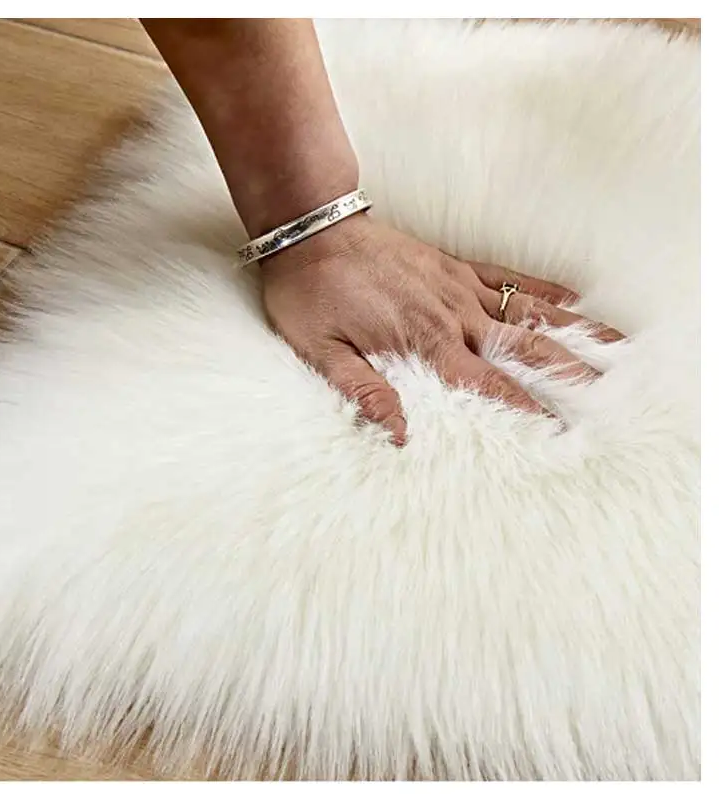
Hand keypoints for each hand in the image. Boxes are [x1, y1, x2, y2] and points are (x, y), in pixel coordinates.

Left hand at [260, 214, 623, 445]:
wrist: (310, 230)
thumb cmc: (312, 294)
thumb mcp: (322, 352)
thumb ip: (363, 391)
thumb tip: (398, 434)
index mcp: (423, 339)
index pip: (484, 380)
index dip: (521, 404)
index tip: (555, 425)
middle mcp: (451, 313)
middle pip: (521, 345)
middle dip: (565, 370)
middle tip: (603, 391)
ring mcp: (457, 284)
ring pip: (525, 311)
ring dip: (570, 329)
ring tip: (612, 344)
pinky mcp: (452, 263)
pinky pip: (506, 275)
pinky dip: (539, 288)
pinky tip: (570, 296)